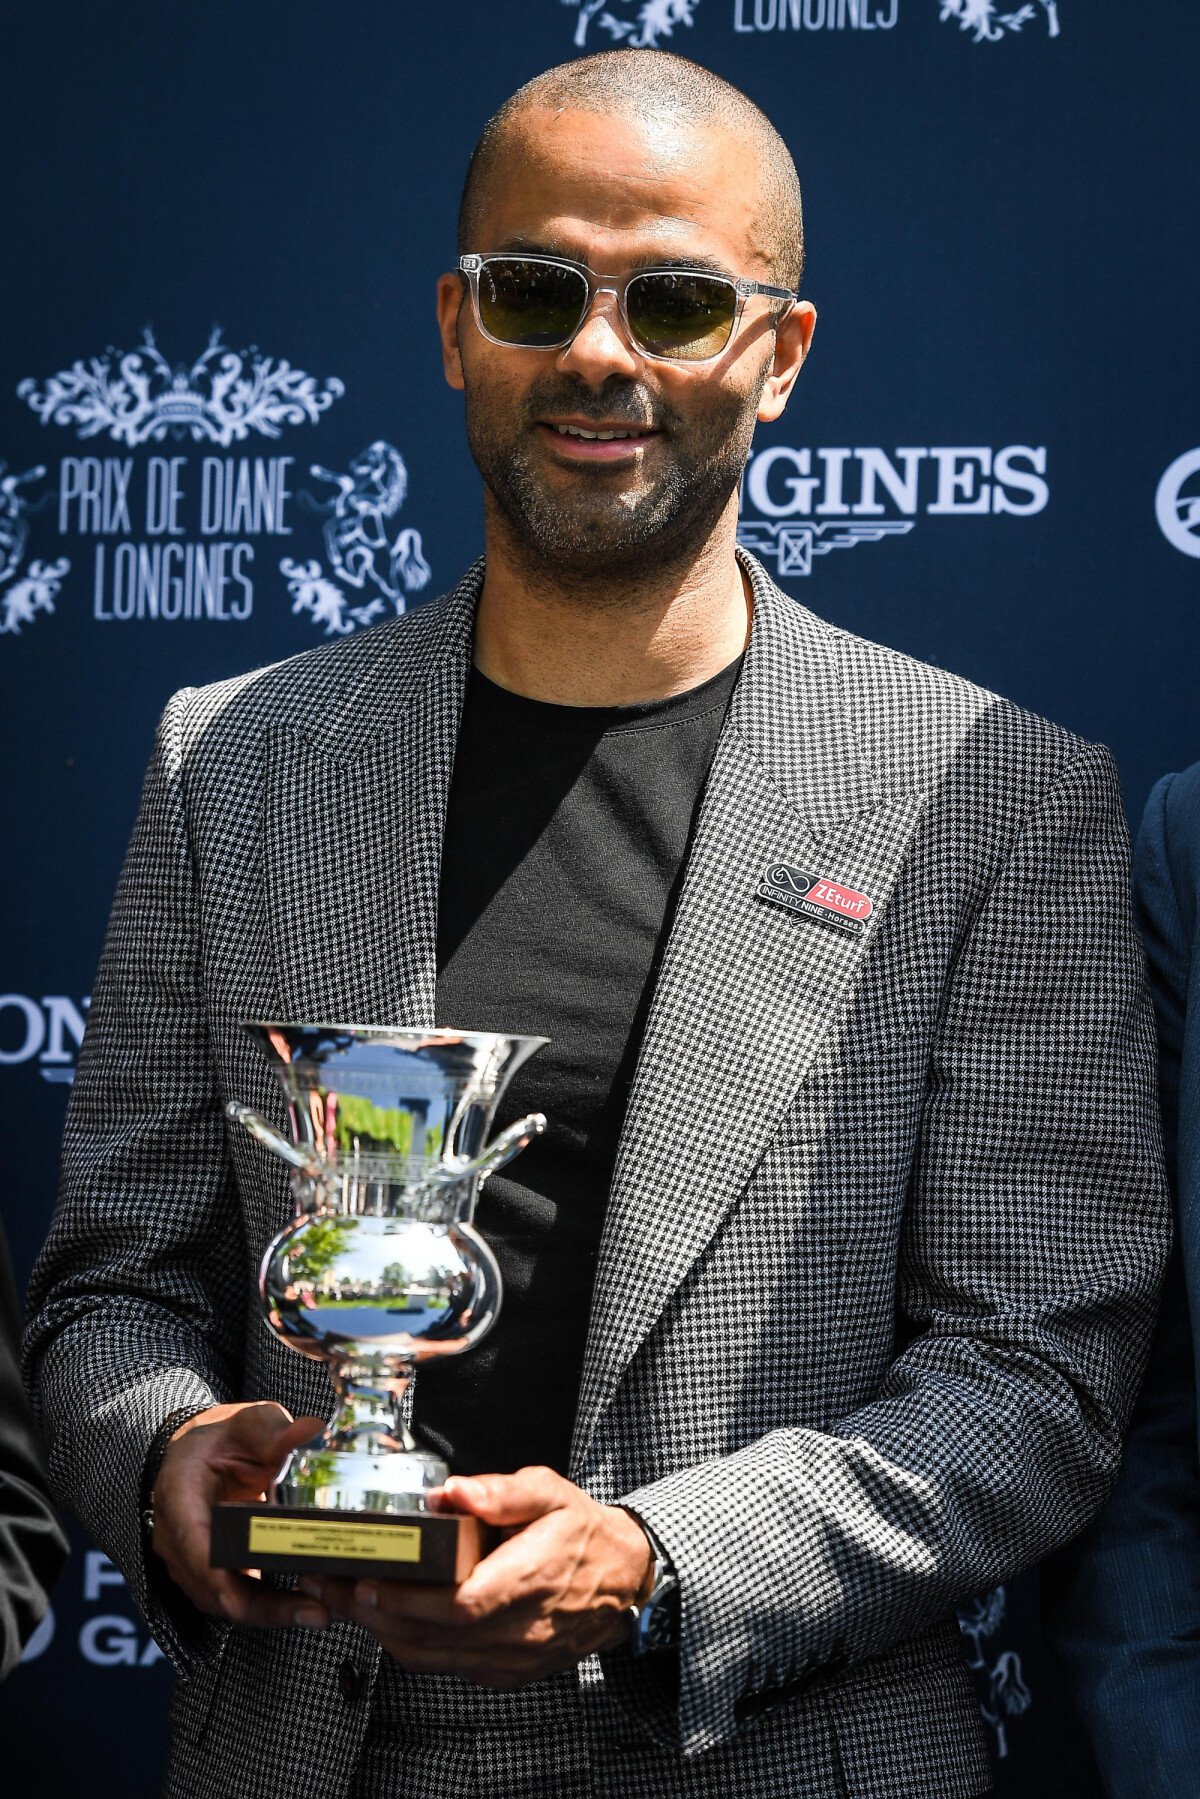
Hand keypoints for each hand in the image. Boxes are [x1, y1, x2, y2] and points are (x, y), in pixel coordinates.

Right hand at [150, 1401, 330, 1629]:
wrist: (208, 1449)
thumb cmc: (225, 1437)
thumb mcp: (250, 1424)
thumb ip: (274, 1431)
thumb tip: (309, 1431)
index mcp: (178, 1492)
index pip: (190, 1540)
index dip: (211, 1574)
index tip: (236, 1601)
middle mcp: (177, 1534)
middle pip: (212, 1584)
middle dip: (261, 1606)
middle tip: (313, 1611)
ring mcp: (193, 1559)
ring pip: (227, 1600)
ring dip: (271, 1612)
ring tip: (320, 1613)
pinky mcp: (214, 1571)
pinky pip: (239, 1596)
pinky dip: (272, 1606)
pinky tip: (311, 1606)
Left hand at [298, 1466, 653, 1689]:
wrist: (624, 1581)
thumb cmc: (583, 1532)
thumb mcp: (551, 1492)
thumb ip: (501, 1491)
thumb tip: (454, 1492)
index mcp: (532, 1579)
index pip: (460, 1603)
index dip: (409, 1597)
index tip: (370, 1577)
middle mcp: (521, 1629)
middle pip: (434, 1635)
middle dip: (375, 1611)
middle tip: (334, 1582)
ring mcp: (513, 1658)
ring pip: (433, 1657)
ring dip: (382, 1630)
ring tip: (346, 1597)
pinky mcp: (505, 1672)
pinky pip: (446, 1666)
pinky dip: (409, 1644)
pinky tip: (387, 1617)